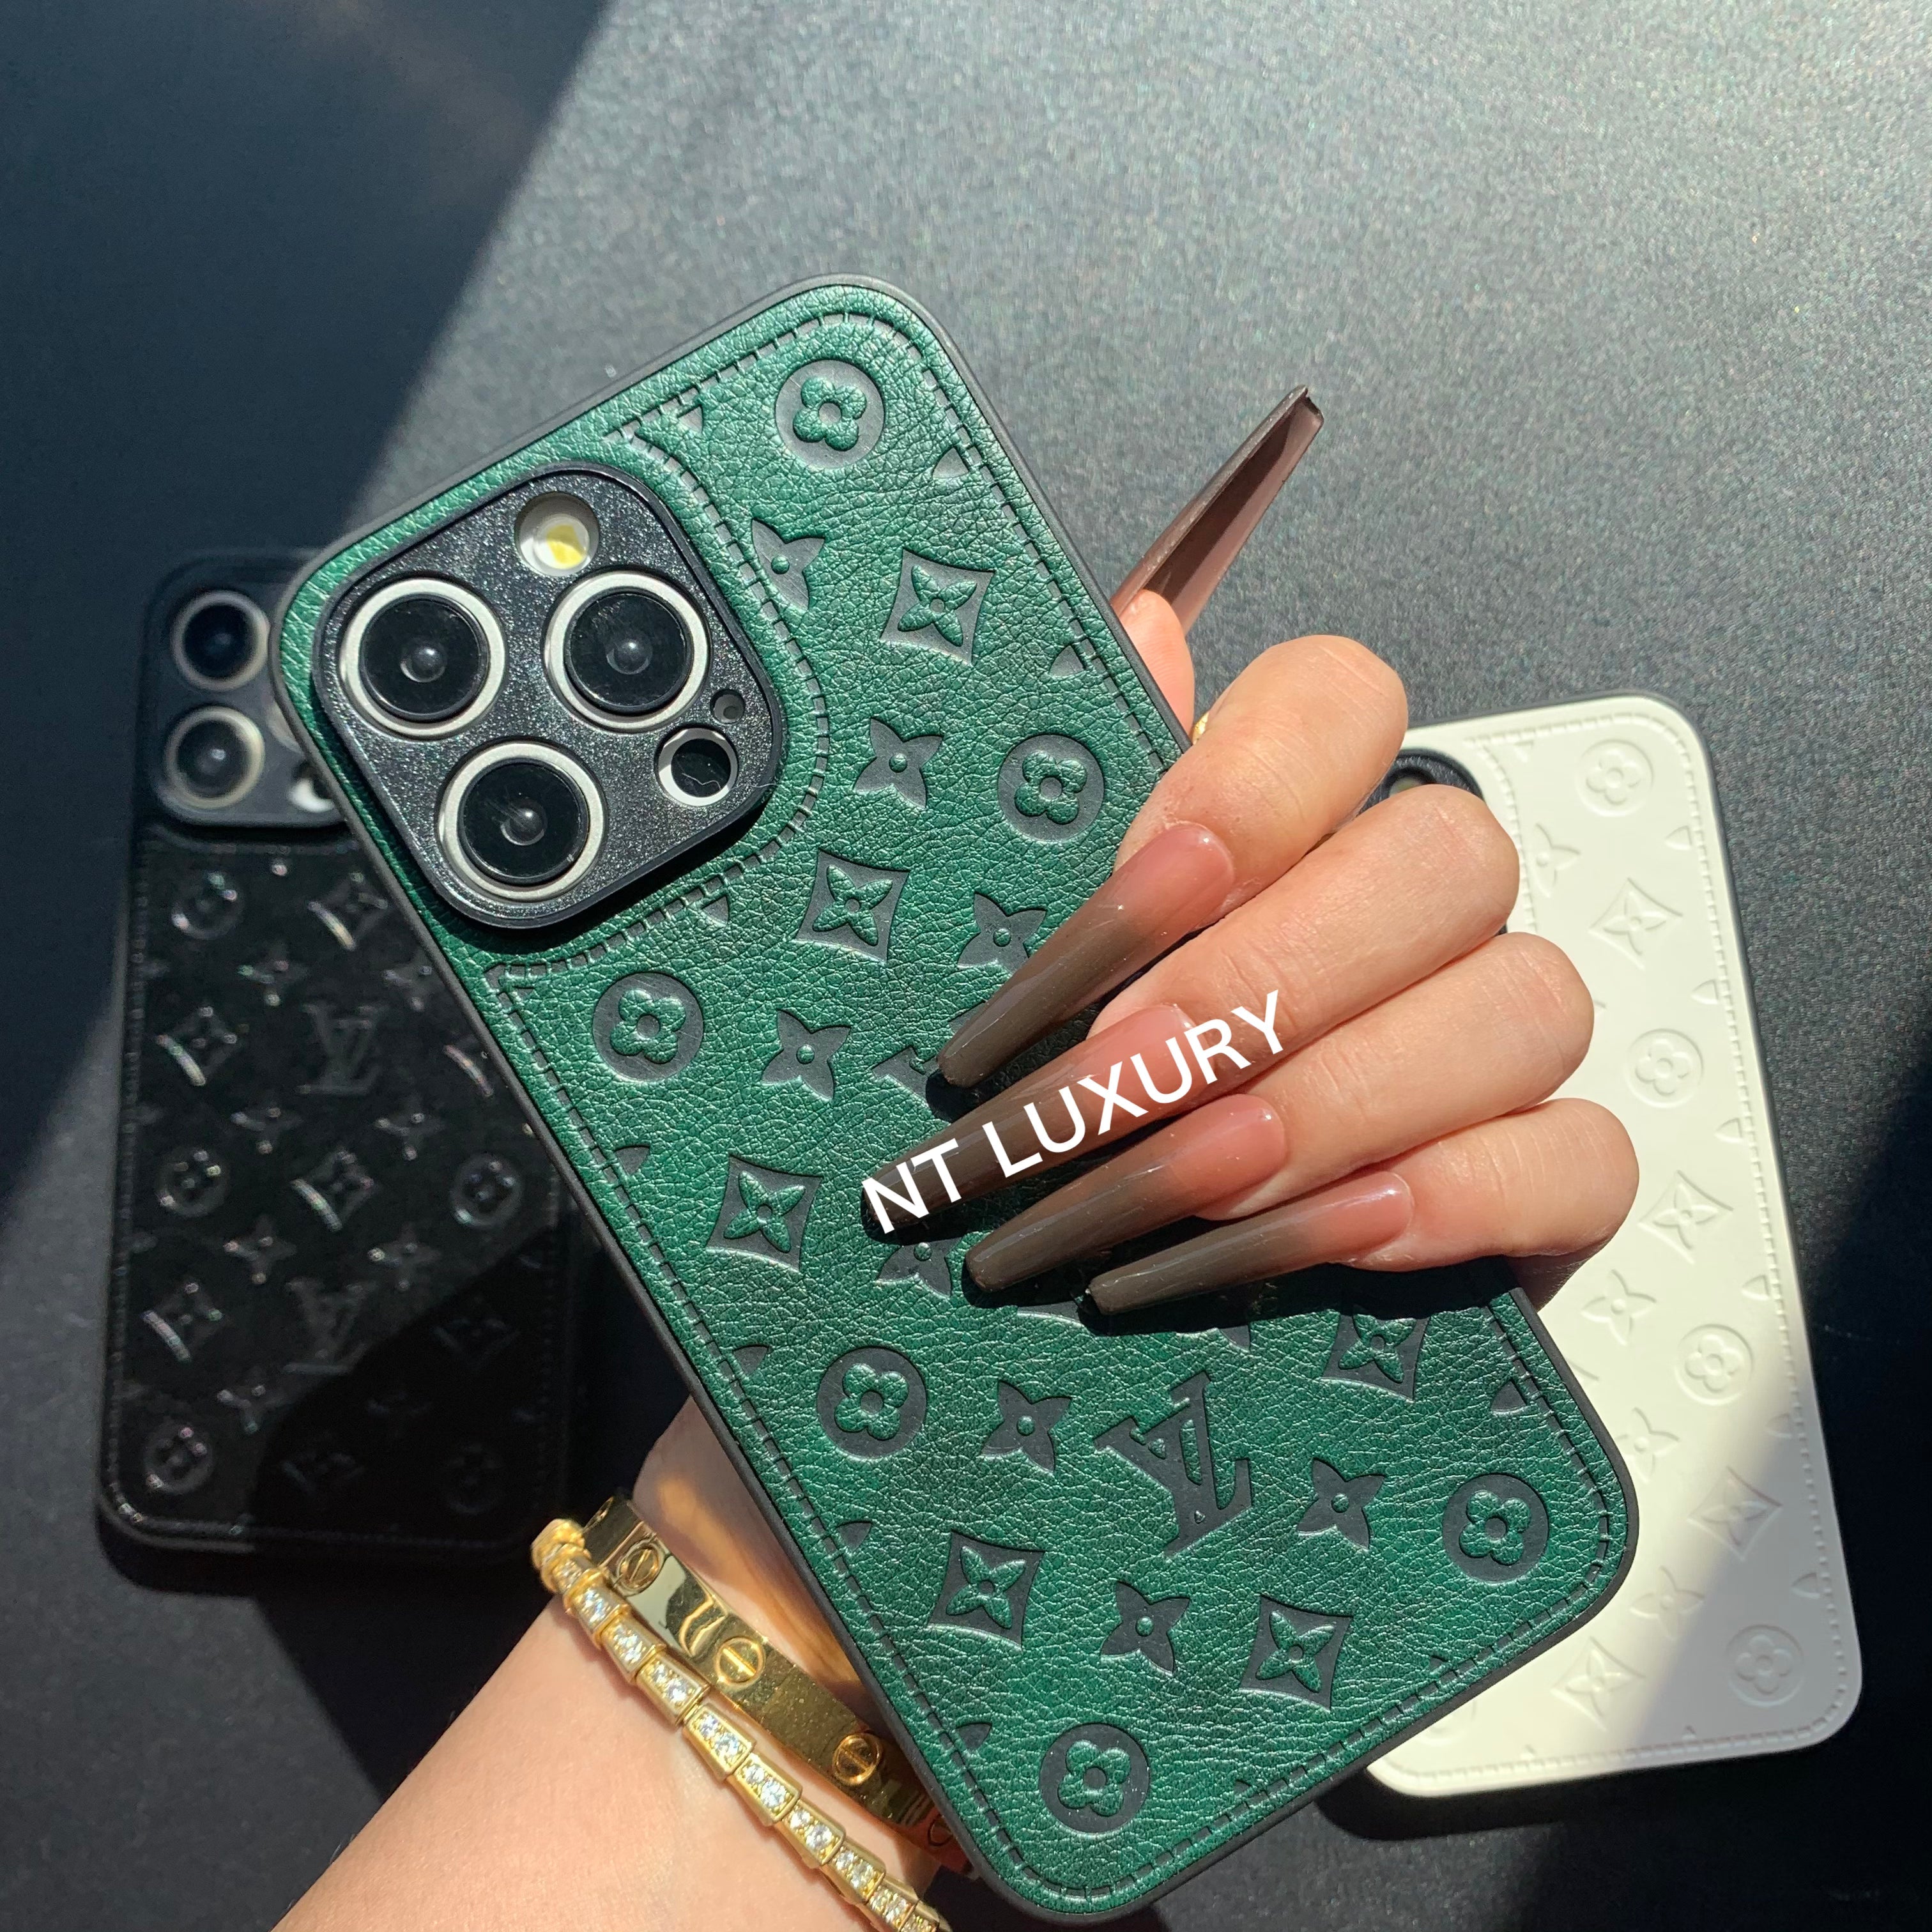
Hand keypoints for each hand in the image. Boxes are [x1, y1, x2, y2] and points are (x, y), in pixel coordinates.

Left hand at [879, 592, 1638, 1311]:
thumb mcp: (1072, 906)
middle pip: (1444, 861)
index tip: (1137, 890)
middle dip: (1268, 983)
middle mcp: (1426, 897)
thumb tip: (1143, 627)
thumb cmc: (1125, 1043)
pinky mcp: (1555, 1163)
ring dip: (1343, 1100)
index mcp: (1312, 804)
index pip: (1344, 702)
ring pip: (1521, 1005)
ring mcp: (1506, 1026)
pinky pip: (1576, 1157)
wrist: (1178, 1219)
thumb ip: (1111, 769)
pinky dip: (1458, 1199)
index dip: (1252, 784)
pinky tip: (1334, 1233)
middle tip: (1118, 1078)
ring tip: (1191, 1178)